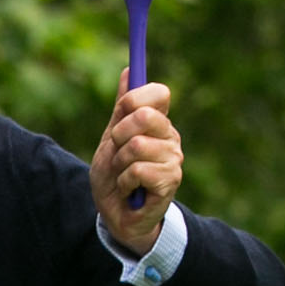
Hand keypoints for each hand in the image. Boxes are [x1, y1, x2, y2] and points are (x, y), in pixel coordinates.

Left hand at [91, 73, 182, 254]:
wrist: (116, 215)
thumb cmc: (115, 176)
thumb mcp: (111, 139)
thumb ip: (121, 109)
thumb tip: (129, 71)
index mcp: (159, 122)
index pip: (158, 92)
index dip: (134, 99)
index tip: (120, 114)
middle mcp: (170, 137)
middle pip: (144, 115)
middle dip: (118, 135)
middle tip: (117, 153)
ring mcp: (173, 159)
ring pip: (136, 146)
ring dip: (119, 164)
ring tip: (123, 176)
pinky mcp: (170, 181)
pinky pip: (137, 170)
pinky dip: (123, 182)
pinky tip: (129, 190)